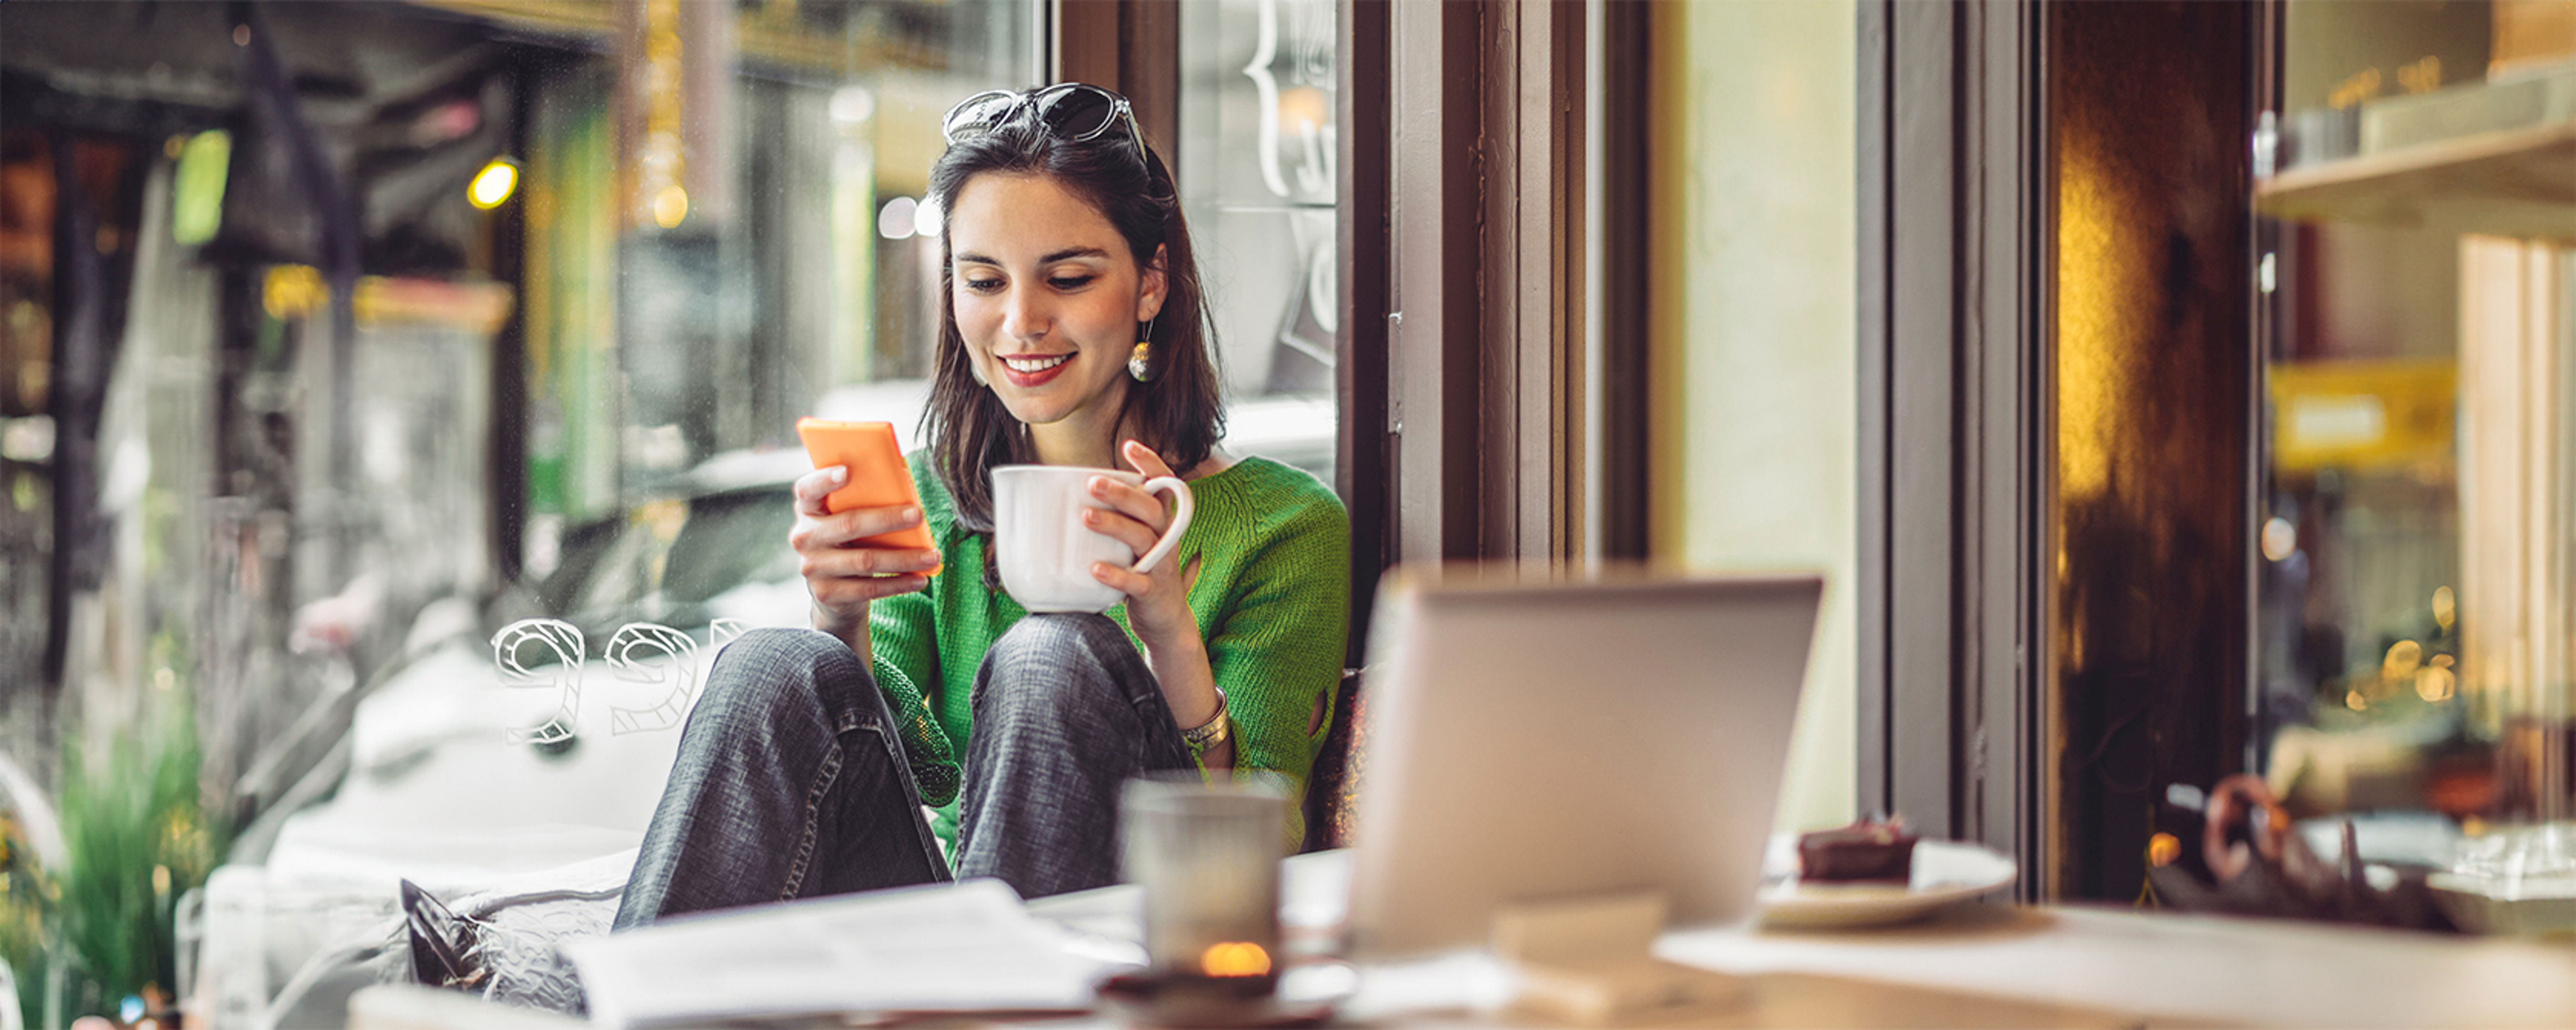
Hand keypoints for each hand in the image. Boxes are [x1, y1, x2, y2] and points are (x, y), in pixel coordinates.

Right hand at [790, 465, 941, 636]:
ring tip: (932, 556)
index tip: (847, 471)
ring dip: (904, 558)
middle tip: (918, 515)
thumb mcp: (847, 517)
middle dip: (887, 519)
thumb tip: (903, 480)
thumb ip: (864, 498)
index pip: (807, 489)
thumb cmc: (849, 541)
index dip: (824, 479)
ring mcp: (813, 567)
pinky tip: (920, 578)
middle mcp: (805, 537)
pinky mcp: (827, 593)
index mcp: (808, 510)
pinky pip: (869, 588)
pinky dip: (898, 584)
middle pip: (849, 524)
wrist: (833, 591)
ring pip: (865, 560)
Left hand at [1084, 440, 1202, 649]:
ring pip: (1143, 538)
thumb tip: (1073, 495)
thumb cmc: (1142, 570)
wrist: (1165, 619)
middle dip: (1123, 493)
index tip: (1129, 446)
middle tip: (1092, 482)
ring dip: (1114, 525)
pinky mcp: (1152, 592)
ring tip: (1086, 517)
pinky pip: (1137, 582)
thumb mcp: (1137, 540)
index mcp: (1162, 522)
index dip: (1151, 464)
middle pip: (1151, 508)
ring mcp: (1161, 565)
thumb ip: (1120, 517)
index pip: (1164, 485)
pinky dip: (1117, 574)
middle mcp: (1166, 538)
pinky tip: (1096, 568)